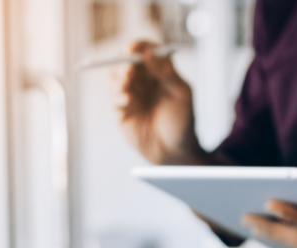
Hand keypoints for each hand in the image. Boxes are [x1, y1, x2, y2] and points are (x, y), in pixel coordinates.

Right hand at [116, 40, 207, 164]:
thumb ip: (167, 73)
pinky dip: (117, 95)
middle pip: (125, 60)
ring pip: (115, 76)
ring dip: (118, 77)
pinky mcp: (122, 111)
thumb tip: (149, 53)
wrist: (175, 151)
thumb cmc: (182, 122)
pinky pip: (114, 96)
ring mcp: (131, 94)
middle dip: (125, 62)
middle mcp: (143, 80)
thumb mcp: (182, 94)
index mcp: (158, 71)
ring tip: (126, 83)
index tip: (134, 49)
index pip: (144, 50)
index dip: (137, 46)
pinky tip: (126, 101)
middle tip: (129, 69)